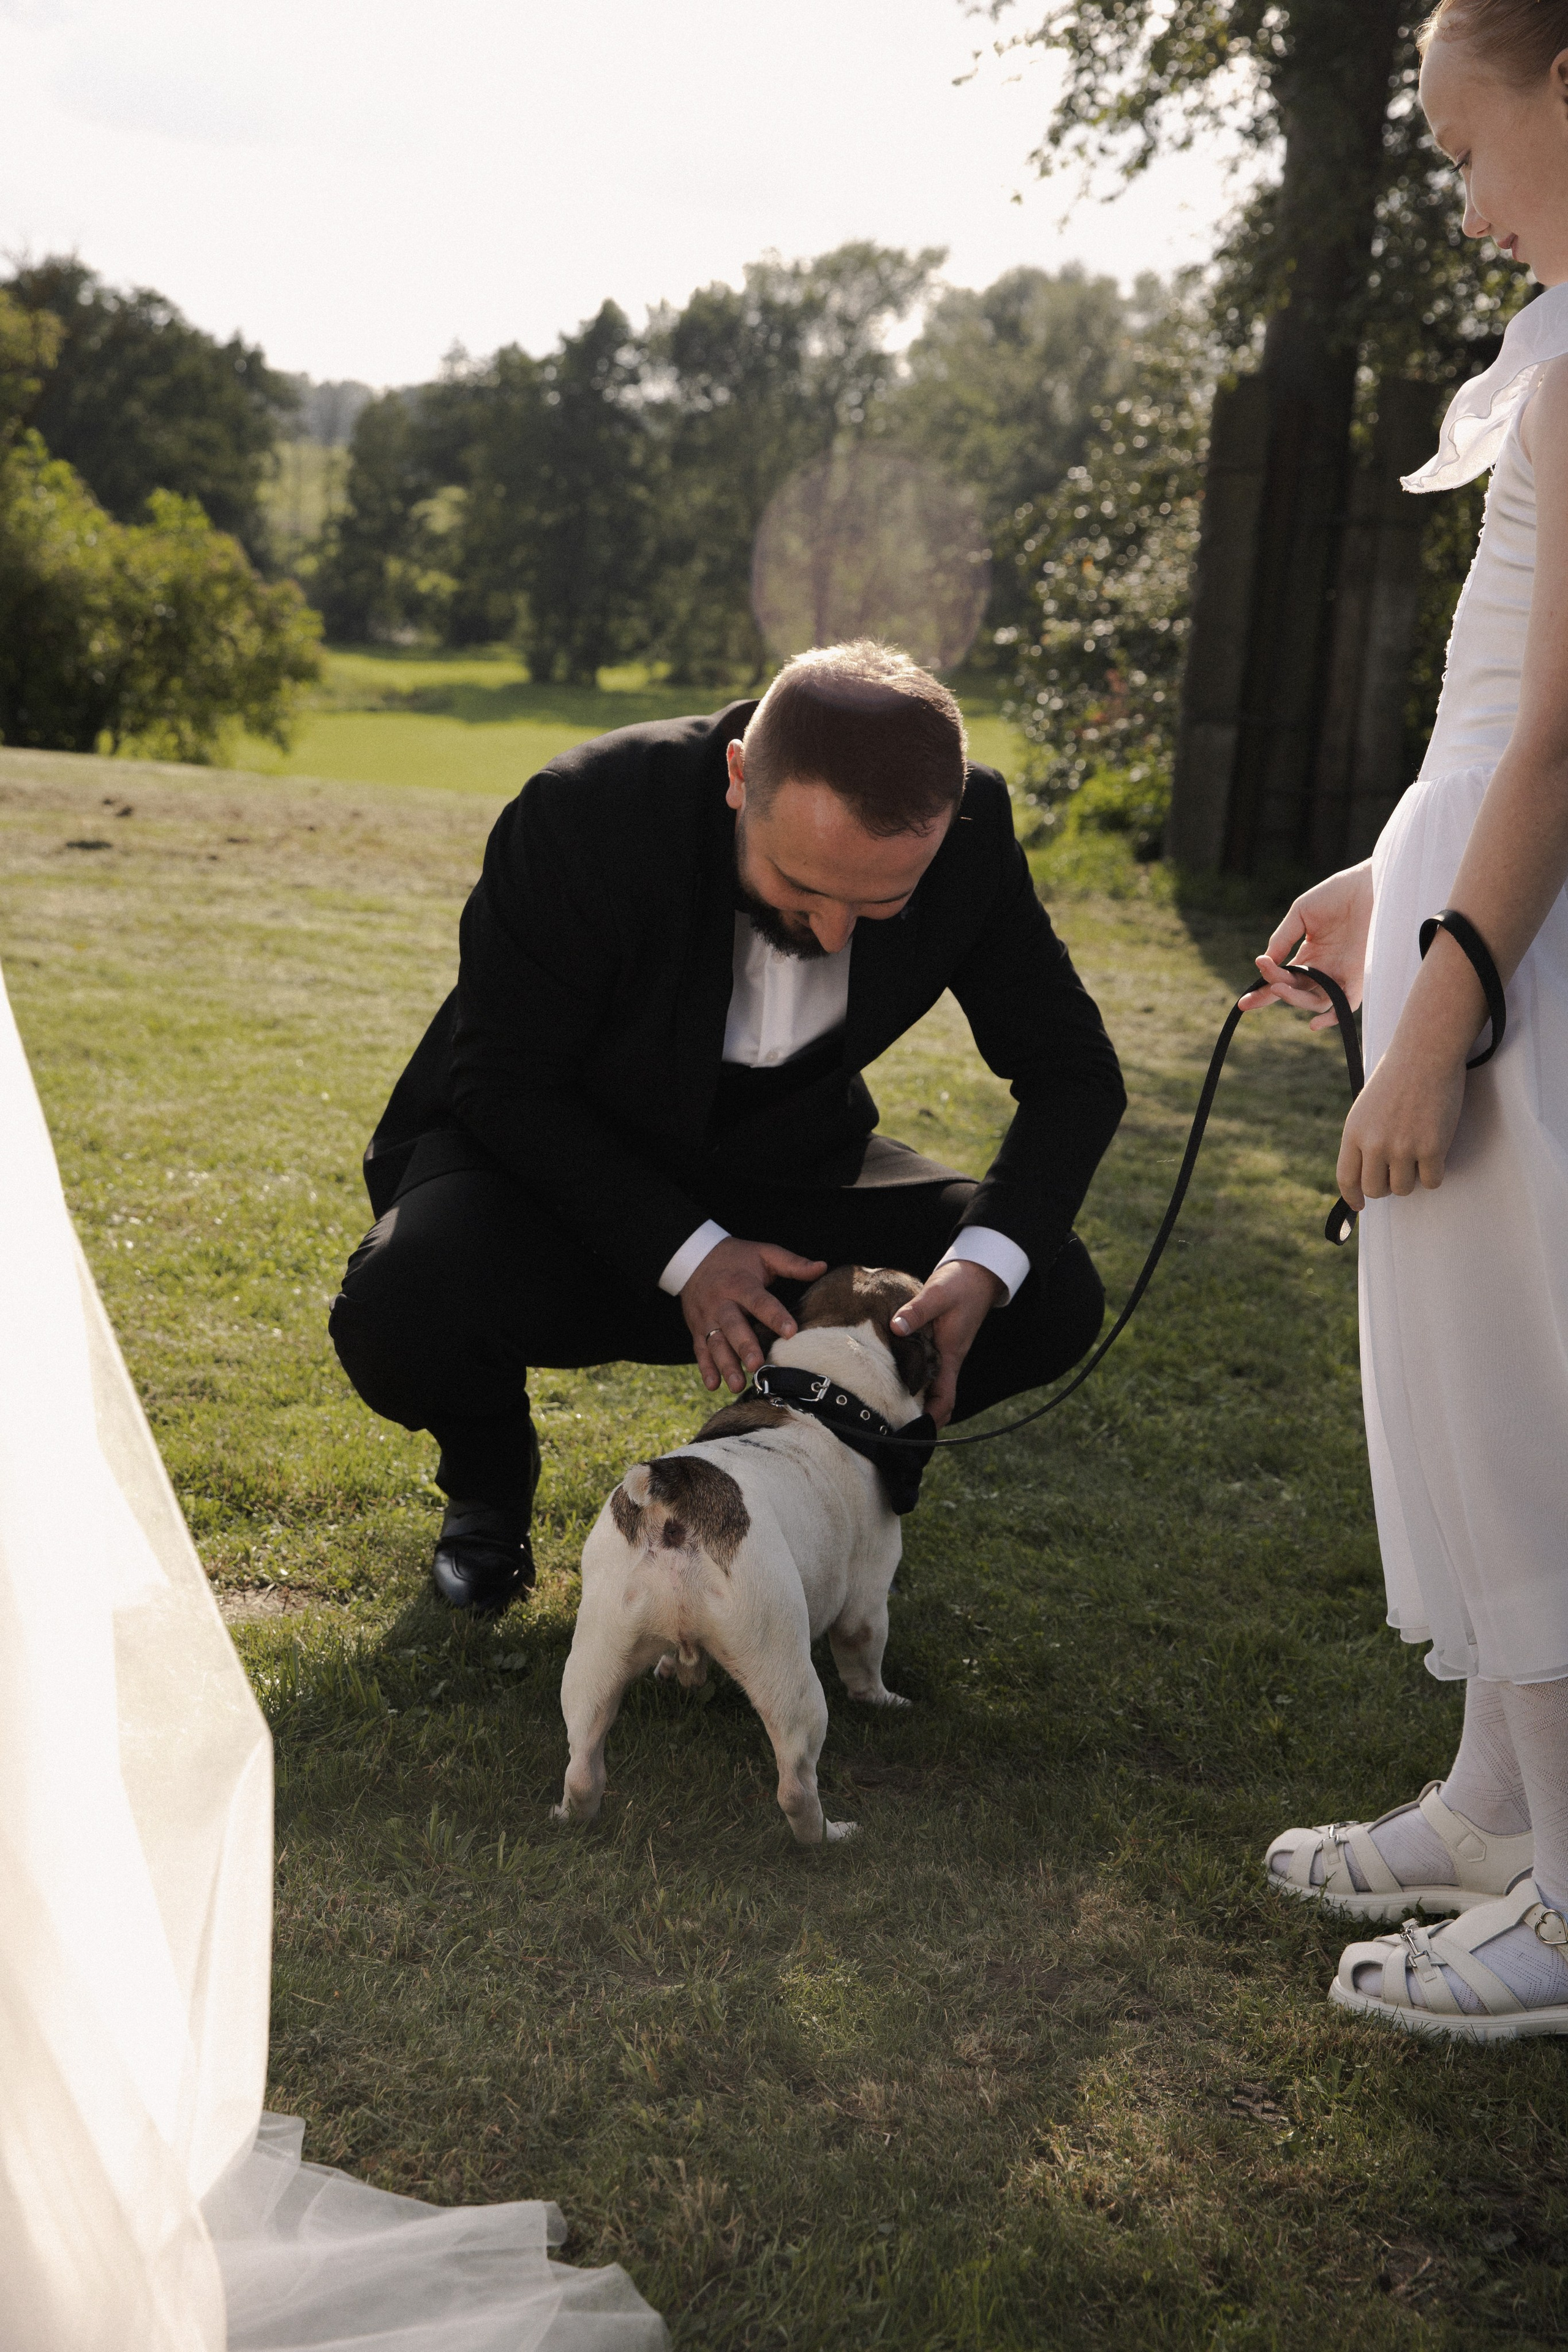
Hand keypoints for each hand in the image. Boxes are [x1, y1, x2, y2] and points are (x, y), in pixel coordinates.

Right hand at [682, 1237, 826, 1393]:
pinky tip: (713, 1385)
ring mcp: (707, 1318)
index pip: (759, 1301)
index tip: (791, 1332)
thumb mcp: (764, 1254)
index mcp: (740, 1283)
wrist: (694, 1258)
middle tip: (757, 1365)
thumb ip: (792, 1263)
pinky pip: (700, 1350)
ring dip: (725, 1365)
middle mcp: (721, 1302)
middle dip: (744, 1347)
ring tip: (737, 1385)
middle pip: (732, 1326)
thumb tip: (822, 1267)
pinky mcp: (697, 1329)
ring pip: (715, 1343)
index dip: (775, 1316)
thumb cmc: (737, 1258)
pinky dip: (705, 1368)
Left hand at [888, 1259, 1003, 1427]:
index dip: (931, 1418)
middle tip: (888, 1424)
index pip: (945, 1398)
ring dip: (914, 1397)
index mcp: (950, 1354)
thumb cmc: (961, 1283)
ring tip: (885, 1405)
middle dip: (917, 1414)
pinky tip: (890, 1374)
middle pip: (936, 1399)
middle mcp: (948, 1359)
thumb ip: (916, 1311)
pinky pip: (926, 1369)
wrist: (978, 1273)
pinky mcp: (938, 1344)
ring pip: (930, 1385)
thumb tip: (896, 1327)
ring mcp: (944, 1353)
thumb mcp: (938, 1294)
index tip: (911, 1430)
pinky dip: (912, 1377)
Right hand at [1237, 860, 1372, 1030]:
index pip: (1283, 980)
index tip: (1244, 1002)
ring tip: (1279, 987)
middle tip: (1266, 985)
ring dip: (1294, 999)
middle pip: (1295, 992)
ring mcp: (1341, 974)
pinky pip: (1345, 1004)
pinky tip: (1313, 1024)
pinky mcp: (1358, 975)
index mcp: (1309, 956)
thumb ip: (1282, 939)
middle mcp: (1324, 969)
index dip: (1263, 993)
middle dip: (1274, 993)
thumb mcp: (1300, 914)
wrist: (1369, 884)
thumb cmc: (1337, 894)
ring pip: (1315, 1001)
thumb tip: (1264, 963)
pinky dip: (1332, 1016)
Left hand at [1336, 1038, 1467, 1207]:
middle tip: (1397, 1173)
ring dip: (1411, 1179)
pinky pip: (1432, 1181)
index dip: (1353, 1197)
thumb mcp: (1366, 1108)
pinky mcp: (1431, 1147)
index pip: (1347, 1179)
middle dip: (1386, 1186)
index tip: (1360, 1205)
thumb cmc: (1397, 1077)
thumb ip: (1363, 1139)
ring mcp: (1402, 1147)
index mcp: (1353, 1133)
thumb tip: (1366, 1173)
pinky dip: (1435, 1173)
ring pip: (1404, 1189)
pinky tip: (1436, 1154)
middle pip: (1375, 1190)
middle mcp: (1374, 1144)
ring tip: (1418, 1156)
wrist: (1425, 1053)